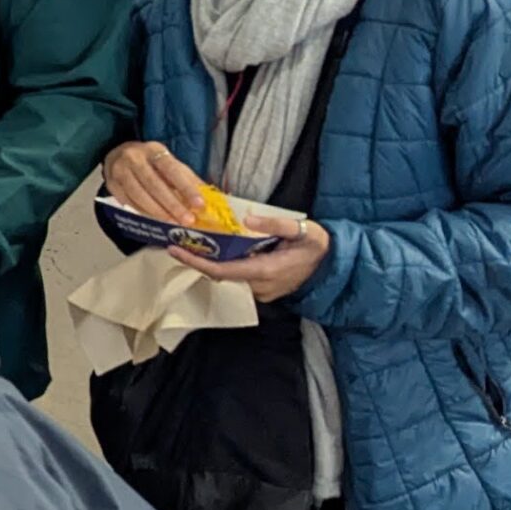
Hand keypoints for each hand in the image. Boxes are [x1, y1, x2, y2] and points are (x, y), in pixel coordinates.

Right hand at [101, 141, 211, 226]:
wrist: (117, 154)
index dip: (186, 188)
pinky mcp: (112, 185)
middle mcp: (134, 158)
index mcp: (153, 150)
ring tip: (173, 223)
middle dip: (172, 204)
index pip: (171, 169)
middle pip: (154, 184)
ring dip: (158, 212)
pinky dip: (144, 212)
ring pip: (139, 195)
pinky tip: (156, 220)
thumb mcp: (169, 162)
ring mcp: (120, 171)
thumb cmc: (149, 160)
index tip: (199, 204)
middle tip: (187, 220)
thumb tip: (208, 197)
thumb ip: (186, 178)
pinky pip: (129, 202)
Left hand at [168, 216, 331, 301]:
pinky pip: (239, 276)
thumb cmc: (318, 247)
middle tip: (178, 239)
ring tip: (193, 240)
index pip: (221, 271)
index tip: (175, 250)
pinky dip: (227, 262)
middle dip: (199, 258)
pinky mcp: (263, 289)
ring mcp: (261, 291)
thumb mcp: (303, 230)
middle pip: (220, 273)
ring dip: (213, 260)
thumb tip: (247, 219)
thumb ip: (275, 224)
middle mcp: (259, 286)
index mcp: (265, 271)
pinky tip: (218, 248)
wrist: (335, 267)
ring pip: (229, 275)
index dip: (196, 262)